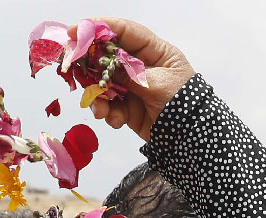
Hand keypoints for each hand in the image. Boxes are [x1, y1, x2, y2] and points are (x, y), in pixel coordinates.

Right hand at [84, 18, 195, 140]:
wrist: (192, 141)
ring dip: (98, 95)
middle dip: (90, 65)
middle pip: (108, 56)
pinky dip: (108, 113)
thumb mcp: (156, 84)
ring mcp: (134, 88)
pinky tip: (115, 119)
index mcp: (156, 52)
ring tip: (101, 109)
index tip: (75, 31)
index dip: (99, 28)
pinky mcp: (129, 109)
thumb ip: (127, 73)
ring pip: (104, 83)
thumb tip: (102, 64)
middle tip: (73, 69)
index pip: (124, 31)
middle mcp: (143, 67)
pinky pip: (110, 106)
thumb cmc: (184, 106)